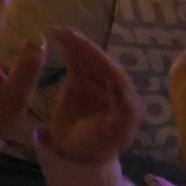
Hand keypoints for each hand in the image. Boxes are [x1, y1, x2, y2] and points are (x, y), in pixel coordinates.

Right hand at [38, 28, 139, 164]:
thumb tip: (122, 92)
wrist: (75, 153)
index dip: (101, 60)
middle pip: (100, 63)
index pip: (115, 74)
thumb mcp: (114, 133)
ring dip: (76, 45)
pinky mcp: (78, 82)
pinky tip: (59, 38)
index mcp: (126, 99)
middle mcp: (112, 87)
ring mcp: (94, 83)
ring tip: (60, 32)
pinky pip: (75, 63)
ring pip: (87, 60)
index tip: (86, 48)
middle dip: (86, 48)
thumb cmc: (96, 145)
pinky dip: (68, 50)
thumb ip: (122, 114)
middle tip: (69, 34)